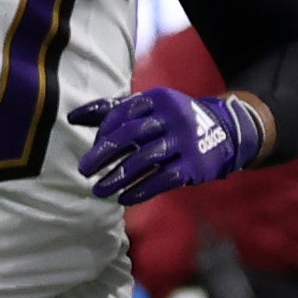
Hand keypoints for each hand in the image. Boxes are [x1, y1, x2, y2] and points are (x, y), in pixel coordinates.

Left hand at [68, 84, 263, 204]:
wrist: (225, 132)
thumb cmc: (172, 121)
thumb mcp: (149, 109)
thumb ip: (112, 111)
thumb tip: (72, 117)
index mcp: (157, 99)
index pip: (122, 114)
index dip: (104, 132)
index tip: (92, 148)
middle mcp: (172, 117)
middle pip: (131, 134)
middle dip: (104, 153)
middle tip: (83, 169)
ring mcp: (185, 141)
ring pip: (145, 159)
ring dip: (118, 176)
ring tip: (98, 190)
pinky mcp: (194, 165)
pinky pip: (164, 179)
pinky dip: (142, 190)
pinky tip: (124, 198)